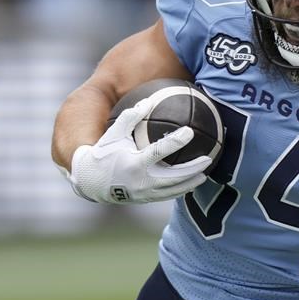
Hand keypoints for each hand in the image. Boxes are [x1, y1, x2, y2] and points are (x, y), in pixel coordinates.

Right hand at [67, 98, 211, 203]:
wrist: (90, 182)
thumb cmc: (104, 153)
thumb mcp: (114, 134)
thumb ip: (130, 117)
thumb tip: (148, 100)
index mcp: (134, 163)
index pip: (159, 151)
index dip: (175, 141)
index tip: (190, 131)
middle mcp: (141, 180)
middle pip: (173, 176)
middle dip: (192, 169)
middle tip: (207, 159)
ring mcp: (144, 193)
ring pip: (173, 190)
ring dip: (191, 182)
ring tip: (205, 174)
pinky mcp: (145, 199)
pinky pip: (168, 196)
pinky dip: (181, 190)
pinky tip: (191, 183)